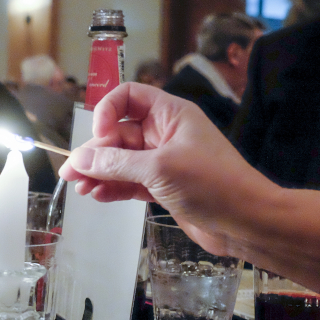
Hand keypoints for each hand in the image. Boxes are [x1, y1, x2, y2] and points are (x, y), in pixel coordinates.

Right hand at [59, 83, 268, 253]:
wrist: (248, 223)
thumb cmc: (212, 185)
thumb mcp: (159, 169)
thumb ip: (115, 164)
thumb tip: (79, 161)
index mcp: (171, 115)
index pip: (128, 97)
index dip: (108, 112)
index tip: (99, 136)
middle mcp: (165, 133)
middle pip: (118, 133)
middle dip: (95, 153)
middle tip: (72, 173)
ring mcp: (163, 161)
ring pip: (121, 161)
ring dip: (99, 173)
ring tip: (80, 189)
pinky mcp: (163, 186)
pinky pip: (129, 181)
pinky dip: (113, 187)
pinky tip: (98, 196)